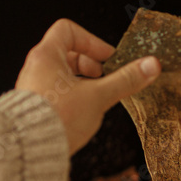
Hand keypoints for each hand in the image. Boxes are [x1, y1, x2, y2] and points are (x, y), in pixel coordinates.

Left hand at [15, 18, 159, 154]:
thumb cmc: (58, 118)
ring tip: (96, 97)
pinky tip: (82, 112)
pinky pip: (56, 91)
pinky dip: (72, 95)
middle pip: (66, 52)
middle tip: (104, 77)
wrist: (29, 150)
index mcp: (46, 56)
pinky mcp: (34, 106)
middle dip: (90, 64)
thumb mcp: (98, 96)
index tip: (107, 58)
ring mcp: (33, 87)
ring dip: (83, 82)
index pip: (68, 30)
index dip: (91, 41)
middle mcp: (35, 68)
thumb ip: (125, 80)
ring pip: (62, 74)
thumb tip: (150, 65)